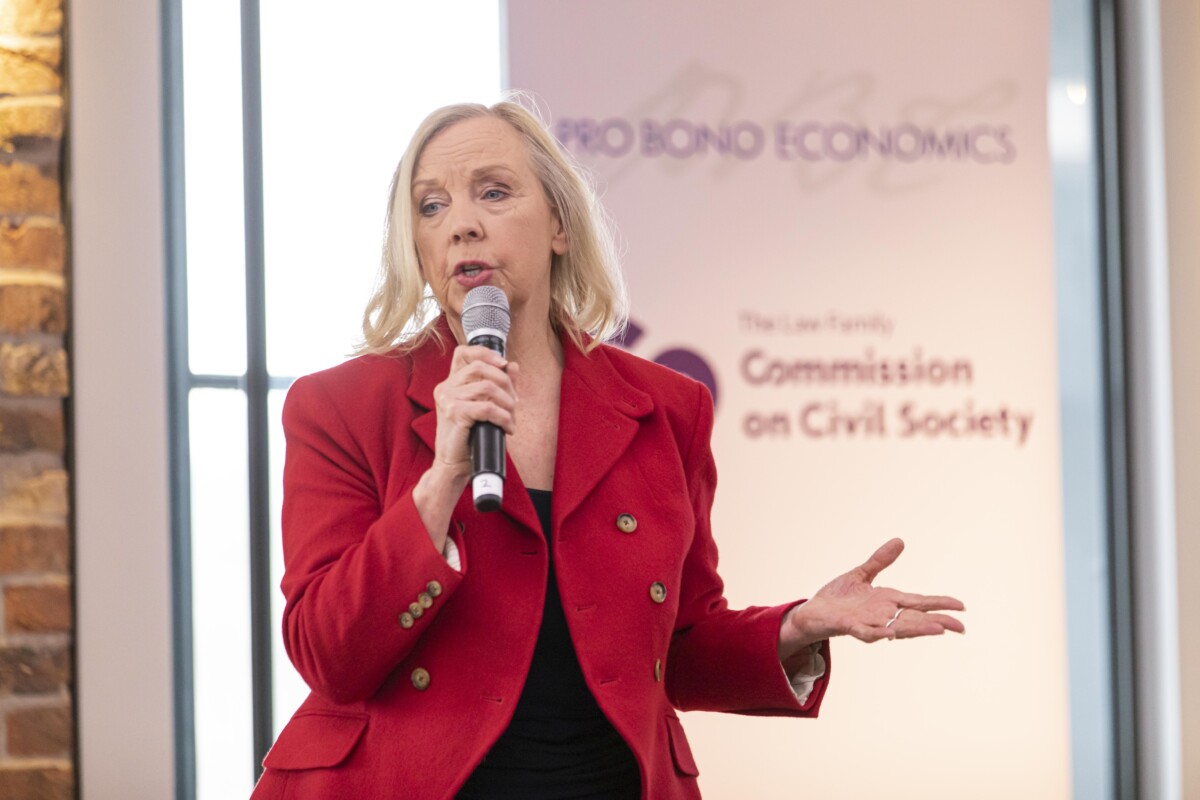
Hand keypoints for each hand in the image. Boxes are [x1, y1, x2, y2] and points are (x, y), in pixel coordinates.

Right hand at [429, 344, 518, 481]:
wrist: (453, 465)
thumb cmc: (469, 437)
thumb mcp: (486, 407)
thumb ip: (498, 385)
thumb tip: (513, 366)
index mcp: (450, 383)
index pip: (463, 352)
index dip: (486, 353)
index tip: (504, 363)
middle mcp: (445, 387)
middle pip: (480, 367)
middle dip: (505, 382)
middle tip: (514, 402)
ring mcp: (447, 399)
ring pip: (486, 387)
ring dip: (506, 402)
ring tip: (511, 417)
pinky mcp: (453, 413)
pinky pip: (486, 407)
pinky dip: (503, 416)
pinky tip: (507, 427)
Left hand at [778, 538, 964, 659]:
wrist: (812, 612)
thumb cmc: (837, 598)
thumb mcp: (861, 574)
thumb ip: (880, 561)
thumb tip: (900, 541)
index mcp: (887, 601)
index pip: (919, 603)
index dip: (940, 604)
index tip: (962, 606)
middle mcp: (882, 614)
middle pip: (915, 619)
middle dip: (937, 622)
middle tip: (961, 627)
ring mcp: (868, 622)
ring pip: (897, 628)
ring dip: (917, 629)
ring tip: (938, 630)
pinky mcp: (849, 627)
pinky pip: (867, 632)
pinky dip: (879, 633)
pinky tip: (891, 634)